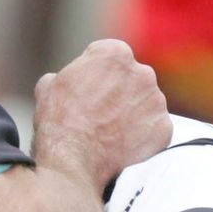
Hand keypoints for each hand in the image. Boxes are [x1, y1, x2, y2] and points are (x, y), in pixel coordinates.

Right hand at [31, 39, 171, 191]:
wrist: (74, 157)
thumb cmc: (60, 120)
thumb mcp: (49, 86)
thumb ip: (65, 76)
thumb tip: (61, 81)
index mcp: (116, 54)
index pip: (110, 58)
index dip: (97, 74)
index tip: (90, 89)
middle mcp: (143, 72)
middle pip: (132, 79)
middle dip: (119, 92)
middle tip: (101, 113)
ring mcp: (156, 101)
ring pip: (145, 104)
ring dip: (132, 114)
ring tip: (111, 132)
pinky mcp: (164, 128)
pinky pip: (154, 129)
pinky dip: (143, 136)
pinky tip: (123, 145)